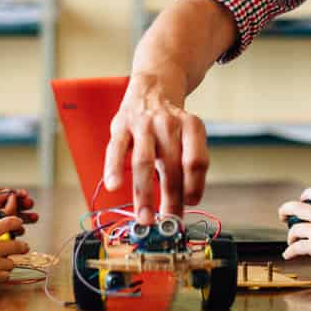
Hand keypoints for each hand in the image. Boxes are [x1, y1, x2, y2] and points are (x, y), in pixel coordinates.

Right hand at [0, 215, 28, 287]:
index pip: (8, 223)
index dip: (16, 222)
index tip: (18, 223)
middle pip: (18, 246)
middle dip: (22, 246)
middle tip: (23, 246)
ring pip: (12, 263)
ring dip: (9, 262)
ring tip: (7, 263)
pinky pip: (4, 277)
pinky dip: (3, 275)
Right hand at [104, 71, 209, 222]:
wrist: (152, 88)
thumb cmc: (170, 123)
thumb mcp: (188, 136)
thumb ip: (186, 166)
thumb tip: (183, 205)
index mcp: (191, 126)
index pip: (196, 161)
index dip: (194, 186)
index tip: (190, 204)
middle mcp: (169, 124)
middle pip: (172, 166)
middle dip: (170, 199)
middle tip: (168, 222)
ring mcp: (143, 124)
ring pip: (144, 162)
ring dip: (145, 193)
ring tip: (145, 217)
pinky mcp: (121, 126)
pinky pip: (117, 149)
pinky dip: (114, 168)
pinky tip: (113, 186)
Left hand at [279, 188, 310, 271]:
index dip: (308, 194)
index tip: (303, 198)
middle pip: (298, 208)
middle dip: (286, 209)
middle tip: (283, 215)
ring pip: (295, 229)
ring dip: (291, 236)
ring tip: (290, 241)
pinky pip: (297, 247)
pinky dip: (290, 251)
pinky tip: (288, 254)